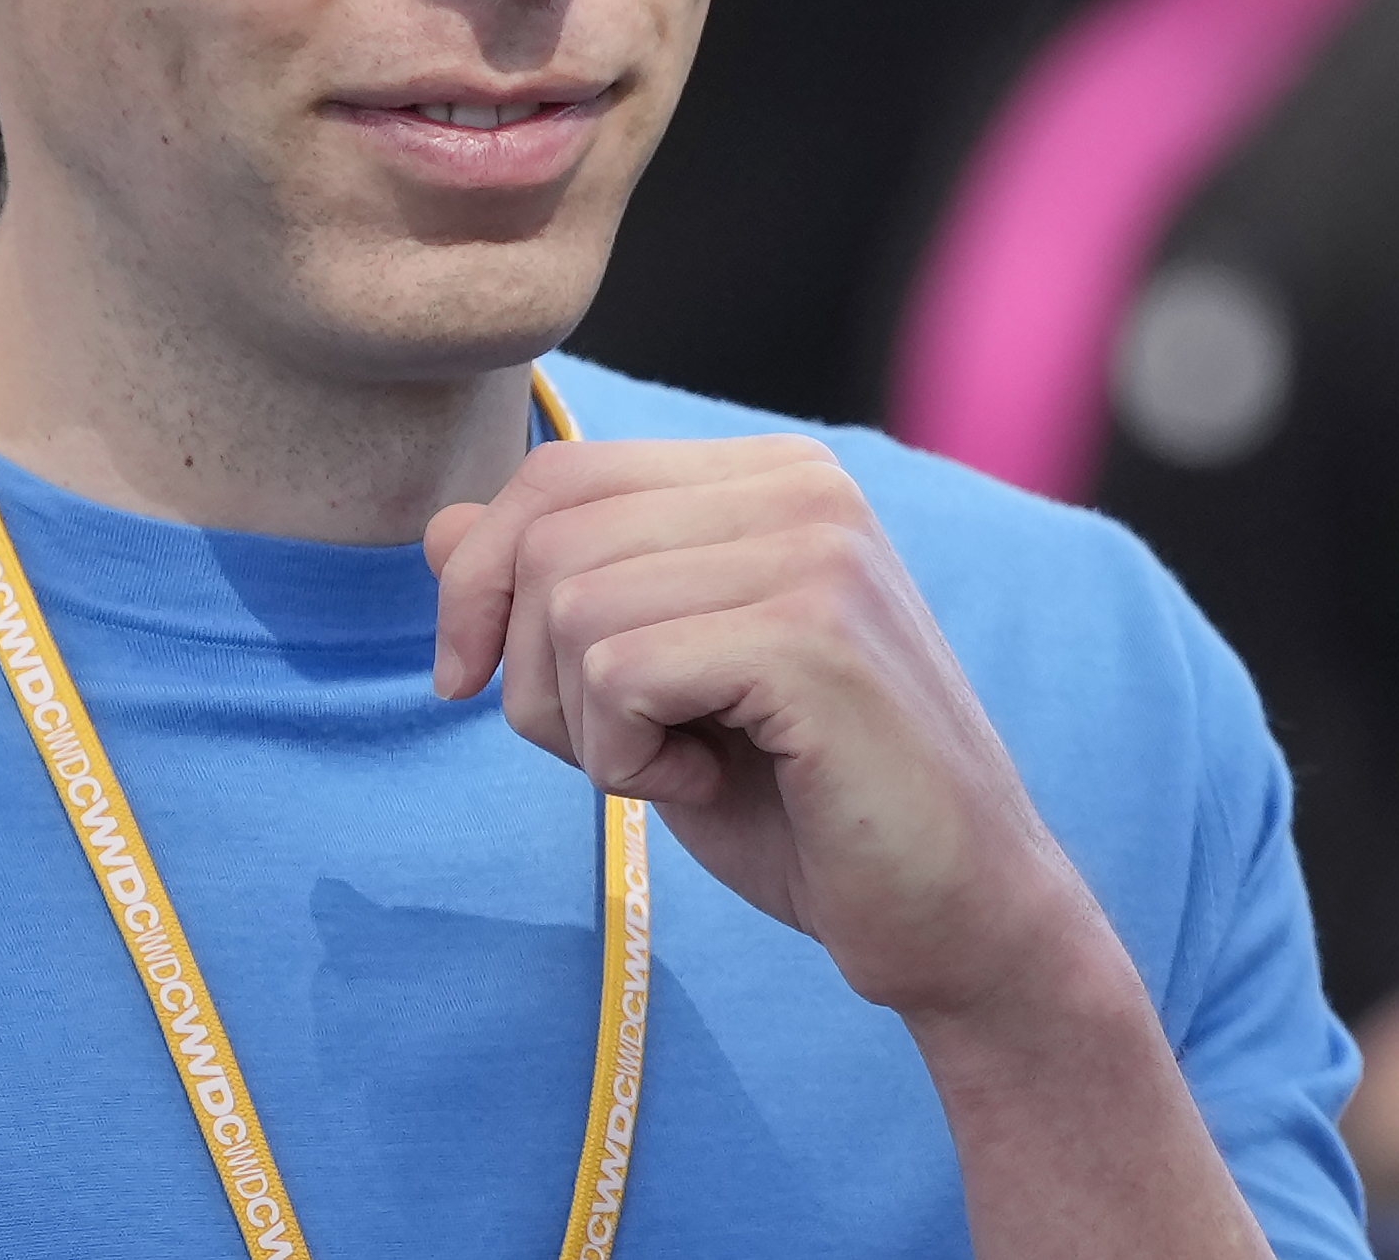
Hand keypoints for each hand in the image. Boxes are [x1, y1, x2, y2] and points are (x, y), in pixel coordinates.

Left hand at [427, 435, 1101, 1021]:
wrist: (959, 922)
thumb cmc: (804, 810)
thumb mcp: (654, 692)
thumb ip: (558, 599)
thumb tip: (438, 526)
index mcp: (769, 477)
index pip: (558, 475)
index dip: (481, 580)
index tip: (470, 681)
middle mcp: (799, 487)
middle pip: (548, 534)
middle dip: (528, 668)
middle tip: (617, 752)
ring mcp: (814, 553)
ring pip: (571, 607)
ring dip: (585, 728)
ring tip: (682, 766)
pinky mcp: (813, 637)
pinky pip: (617, 674)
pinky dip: (627, 758)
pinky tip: (711, 783)